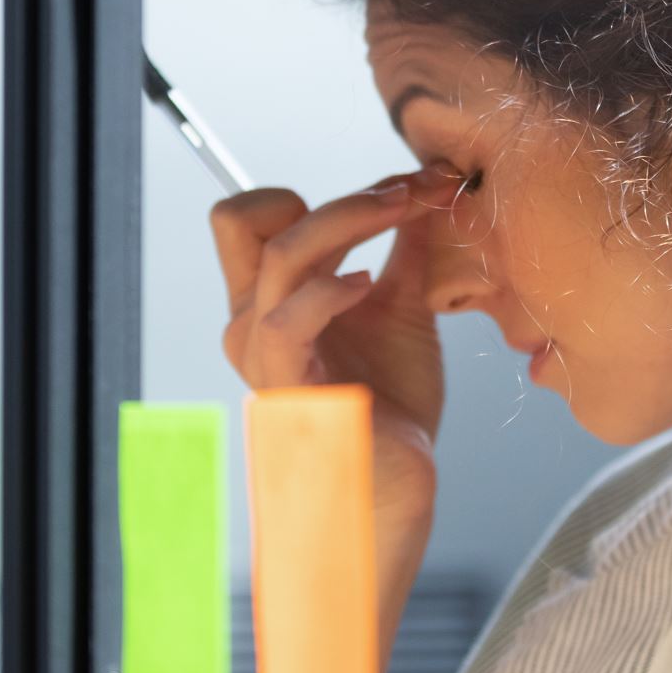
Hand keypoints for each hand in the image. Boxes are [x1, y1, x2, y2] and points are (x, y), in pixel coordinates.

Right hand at [210, 170, 449, 519]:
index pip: (257, 215)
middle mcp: (253, 319)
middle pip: (247, 219)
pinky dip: (329, 290)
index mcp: (272, 298)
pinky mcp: (287, 385)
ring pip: (279, 254)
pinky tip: (367, 285)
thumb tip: (424, 189)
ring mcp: (262, 351)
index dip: (329, 190)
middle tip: (414, 193)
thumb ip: (404, 250)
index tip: (406, 189)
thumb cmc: (390, 406)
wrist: (396, 483)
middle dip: (340, 197)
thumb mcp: (402, 309)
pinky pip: (287, 320)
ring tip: (408, 216)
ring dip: (350, 220)